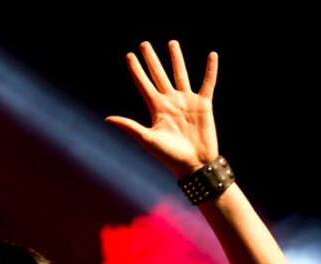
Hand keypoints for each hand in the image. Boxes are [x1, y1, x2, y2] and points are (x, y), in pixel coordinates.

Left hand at [104, 40, 219, 177]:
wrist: (194, 164)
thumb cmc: (170, 156)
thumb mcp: (147, 139)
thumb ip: (129, 126)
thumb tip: (107, 119)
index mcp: (157, 108)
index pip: (144, 84)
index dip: (136, 70)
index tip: (129, 55)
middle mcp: (171, 101)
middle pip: (159, 74)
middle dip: (152, 59)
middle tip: (144, 44)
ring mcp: (187, 101)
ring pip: (180, 74)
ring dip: (176, 58)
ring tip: (172, 43)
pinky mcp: (203, 104)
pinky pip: (208, 83)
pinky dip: (211, 70)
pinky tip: (213, 55)